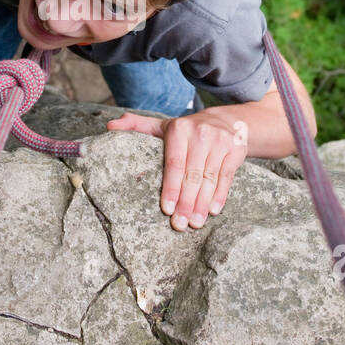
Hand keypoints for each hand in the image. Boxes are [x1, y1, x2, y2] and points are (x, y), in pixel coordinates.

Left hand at [106, 107, 247, 230]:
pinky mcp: (236, 150)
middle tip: (179, 225)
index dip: (170, 188)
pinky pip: (226, 178)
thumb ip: (136, 126)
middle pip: (192, 175)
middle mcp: (201, 134)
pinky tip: (212, 211)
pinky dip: (220, 196)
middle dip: (185, 203)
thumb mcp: (163, 126)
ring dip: (202, 204)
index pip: (174, 164)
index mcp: (179, 129)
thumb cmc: (187, 130)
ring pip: (209, 179)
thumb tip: (109, 126)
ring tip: (195, 223)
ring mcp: (221, 142)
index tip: (166, 210)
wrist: (226, 120)